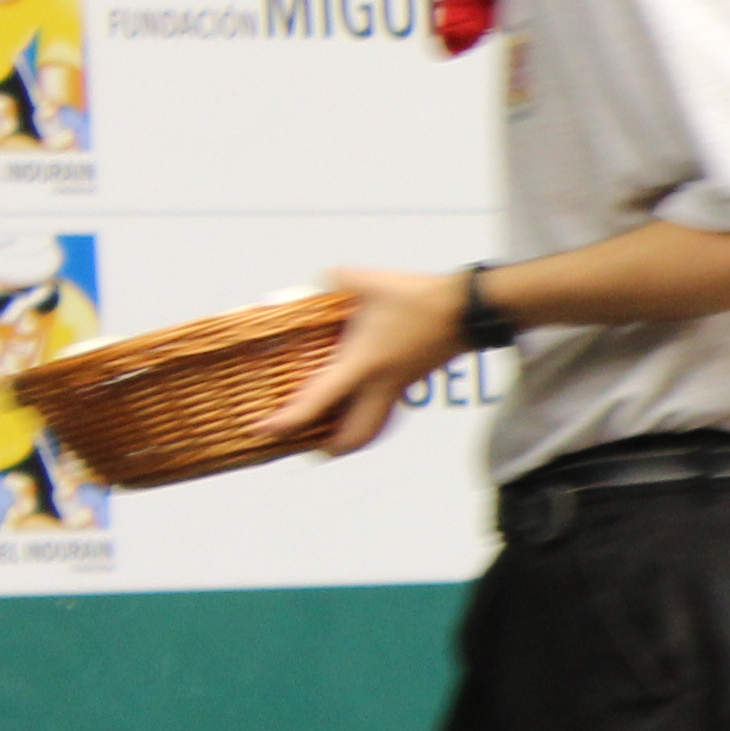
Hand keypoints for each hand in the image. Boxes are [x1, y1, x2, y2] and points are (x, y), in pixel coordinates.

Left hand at [262, 265, 463, 454]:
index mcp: (361, 364)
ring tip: (325, 431)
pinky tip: (350, 399)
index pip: (317, 402)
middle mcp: (378, 385)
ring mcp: (396, 388)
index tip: (263, 430)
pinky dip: (362, 416)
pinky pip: (381, 412)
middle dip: (325, 449)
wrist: (466, 309)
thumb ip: (333, 280)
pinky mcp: (408, 382)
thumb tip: (316, 283)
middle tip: (302, 443)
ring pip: (371, 431)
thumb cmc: (418, 297)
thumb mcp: (366, 280)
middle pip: (352, 439)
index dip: (287, 421)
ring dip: (347, 438)